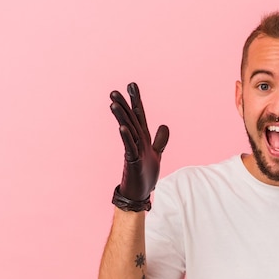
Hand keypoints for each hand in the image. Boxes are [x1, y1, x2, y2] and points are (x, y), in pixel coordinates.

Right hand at [110, 82, 168, 210]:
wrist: (140, 193)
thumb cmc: (146, 173)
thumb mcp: (156, 153)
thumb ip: (159, 139)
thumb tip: (164, 125)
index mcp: (143, 137)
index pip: (139, 115)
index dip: (136, 100)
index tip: (131, 85)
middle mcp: (137, 141)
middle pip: (130, 120)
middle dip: (124, 105)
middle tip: (114, 91)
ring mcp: (134, 150)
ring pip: (128, 130)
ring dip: (122, 117)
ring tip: (114, 103)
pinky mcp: (133, 161)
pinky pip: (130, 147)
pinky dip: (126, 137)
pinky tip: (122, 127)